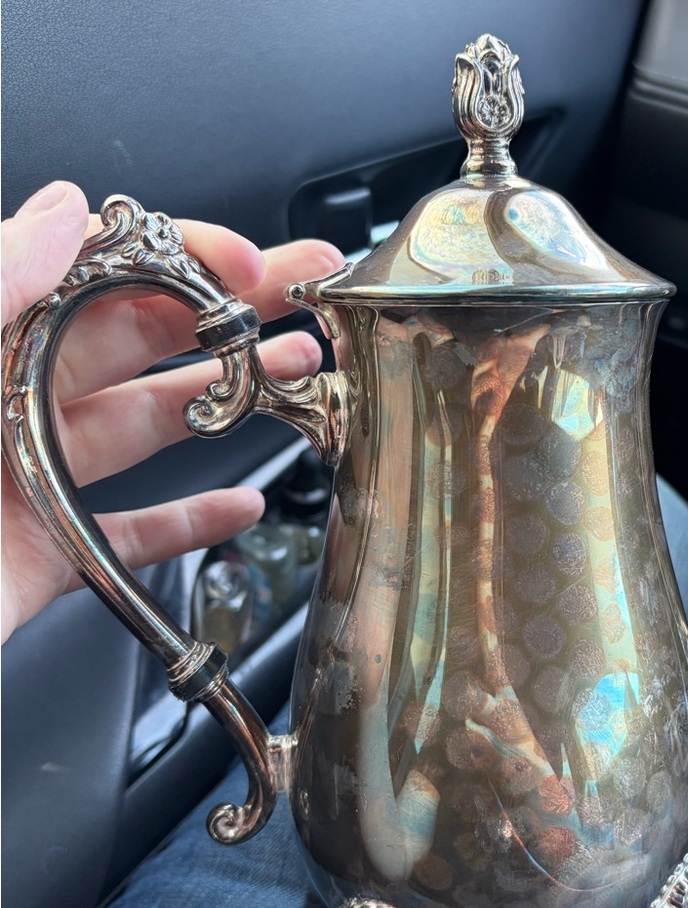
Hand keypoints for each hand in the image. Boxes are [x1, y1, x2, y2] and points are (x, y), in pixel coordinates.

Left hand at [1, 181, 343, 642]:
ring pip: (146, 429)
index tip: (247, 264)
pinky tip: (240, 504)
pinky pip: (130, 535)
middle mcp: (3, 402)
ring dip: (228, 404)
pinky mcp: (45, 557)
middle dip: (227, 318)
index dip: (175, 261)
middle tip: (302, 300)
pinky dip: (190, 522)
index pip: (88, 275)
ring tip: (297, 377)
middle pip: (135, 344)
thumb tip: (60, 213)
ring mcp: (28, 481)